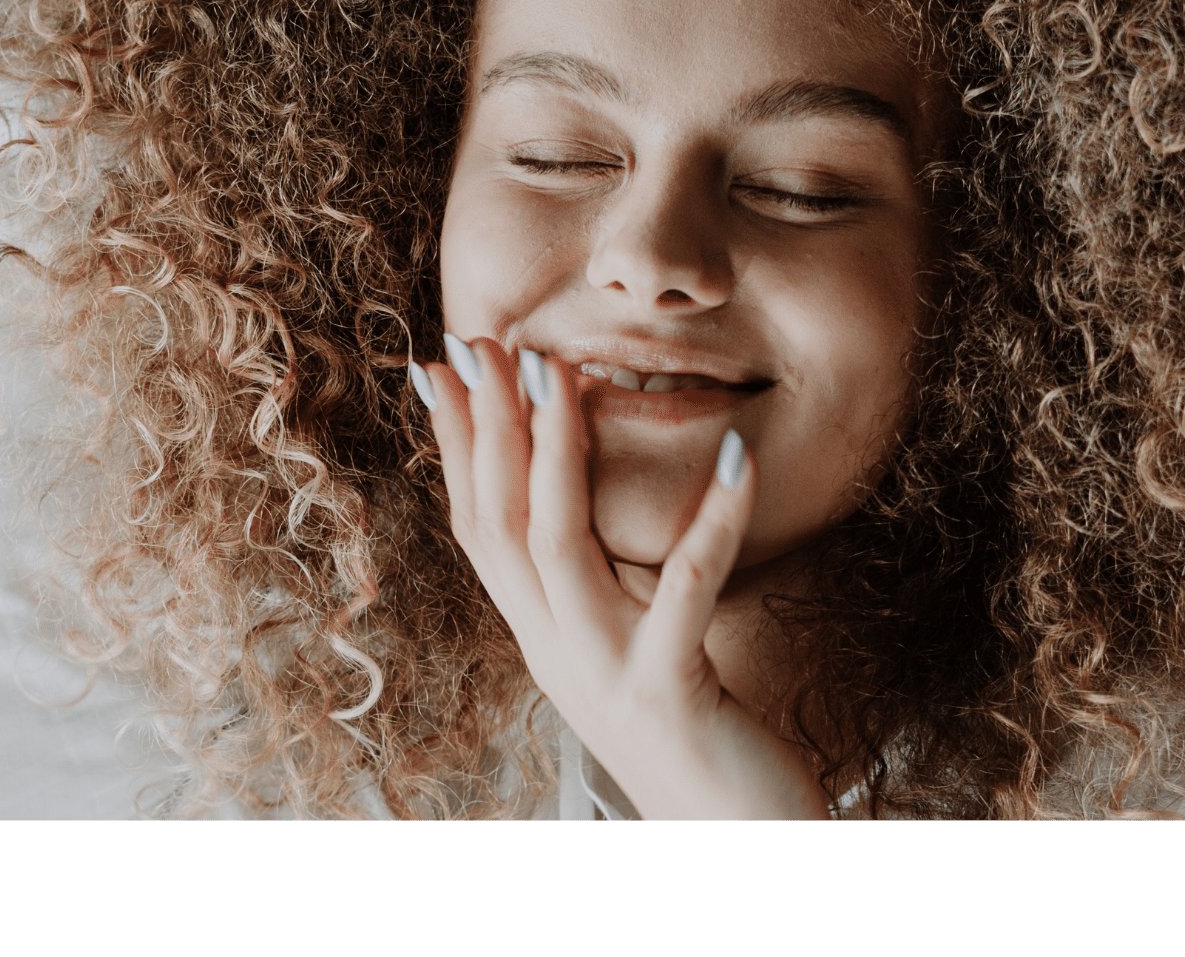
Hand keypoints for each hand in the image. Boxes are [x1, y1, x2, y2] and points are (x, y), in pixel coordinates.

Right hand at [411, 334, 832, 819]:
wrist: (729, 842)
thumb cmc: (690, 732)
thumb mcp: (627, 643)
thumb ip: (599, 581)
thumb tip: (573, 500)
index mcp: (542, 634)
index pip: (478, 527)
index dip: (458, 444)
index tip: (444, 365)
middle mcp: (554, 651)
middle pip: (500, 525)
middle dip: (489, 426)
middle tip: (485, 343)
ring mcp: (604, 672)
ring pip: (558, 546)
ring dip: (556, 451)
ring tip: (562, 370)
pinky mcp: (669, 692)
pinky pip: (688, 590)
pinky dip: (711, 518)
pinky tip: (740, 456)